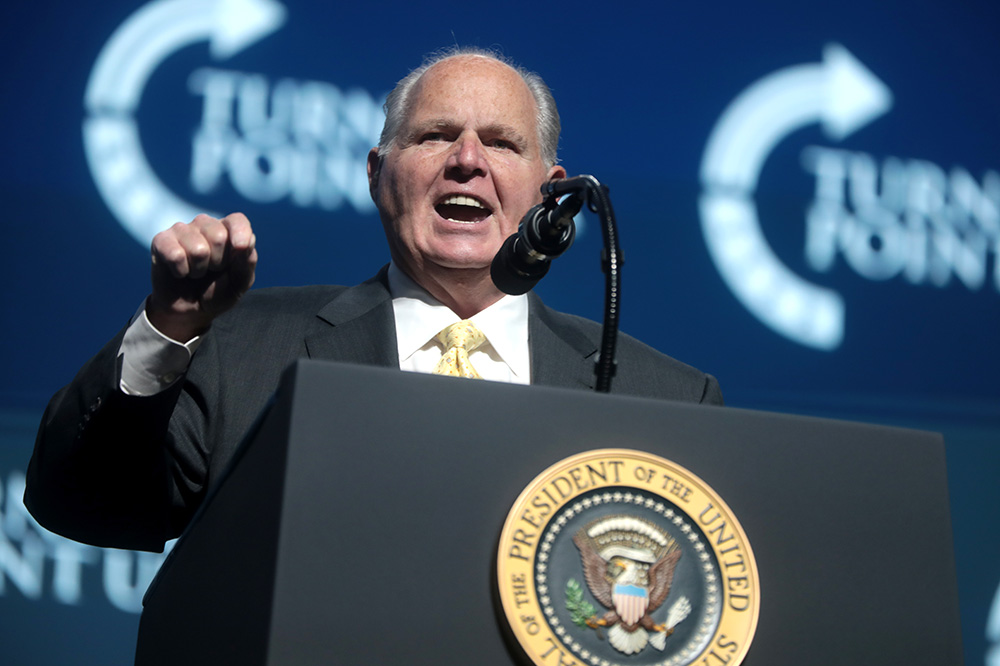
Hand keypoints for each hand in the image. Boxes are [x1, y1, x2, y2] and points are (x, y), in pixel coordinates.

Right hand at [147, 213, 256, 341]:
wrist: (190, 310)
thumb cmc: (217, 292)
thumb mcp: (239, 283)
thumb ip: (247, 262)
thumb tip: (248, 240)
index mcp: (228, 231)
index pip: (237, 220)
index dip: (240, 233)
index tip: (240, 248)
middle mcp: (205, 225)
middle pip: (219, 236)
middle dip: (218, 263)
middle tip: (211, 270)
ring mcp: (182, 230)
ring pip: (198, 249)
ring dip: (198, 270)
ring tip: (195, 272)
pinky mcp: (162, 240)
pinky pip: (175, 255)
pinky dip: (181, 271)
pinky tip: (180, 272)